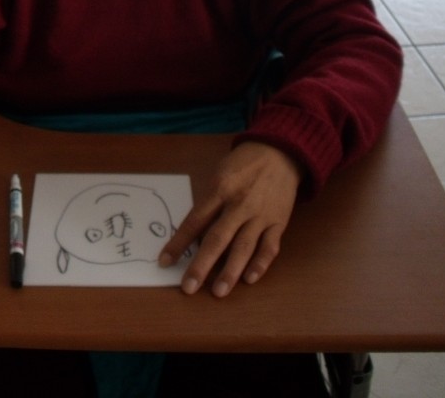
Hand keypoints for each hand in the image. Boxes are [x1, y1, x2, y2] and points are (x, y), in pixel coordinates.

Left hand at [159, 141, 301, 297]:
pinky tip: (250, 279)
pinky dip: (261, 264)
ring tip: (218, 291)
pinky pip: (269, 247)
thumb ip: (208, 202)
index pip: (194, 221)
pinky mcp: (278, 222)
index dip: (178, 243)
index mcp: (220, 190)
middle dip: (201, 265)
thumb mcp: (219, 175)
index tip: (165, 262)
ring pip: (244, 247)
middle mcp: (239, 205)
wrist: (279, 152)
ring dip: (230, 271)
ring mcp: (260, 215)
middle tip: (188, 287)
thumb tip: (194, 235)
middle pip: (217, 239)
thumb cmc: (242, 164)